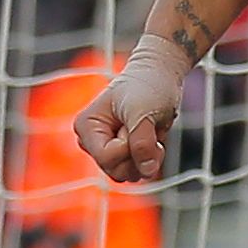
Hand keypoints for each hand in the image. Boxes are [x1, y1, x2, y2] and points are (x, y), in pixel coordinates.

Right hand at [73, 34, 192, 182]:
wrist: (162, 74)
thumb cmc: (148, 85)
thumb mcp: (144, 111)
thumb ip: (142, 143)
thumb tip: (147, 172)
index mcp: (86, 127)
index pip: (107, 157)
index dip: (128, 146)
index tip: (137, 122)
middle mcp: (93, 141)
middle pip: (117, 170)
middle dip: (139, 152)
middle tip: (146, 125)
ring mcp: (108, 149)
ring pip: (128, 174)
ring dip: (148, 155)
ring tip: (151, 129)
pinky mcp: (124, 154)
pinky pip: (138, 170)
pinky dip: (152, 157)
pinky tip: (154, 137)